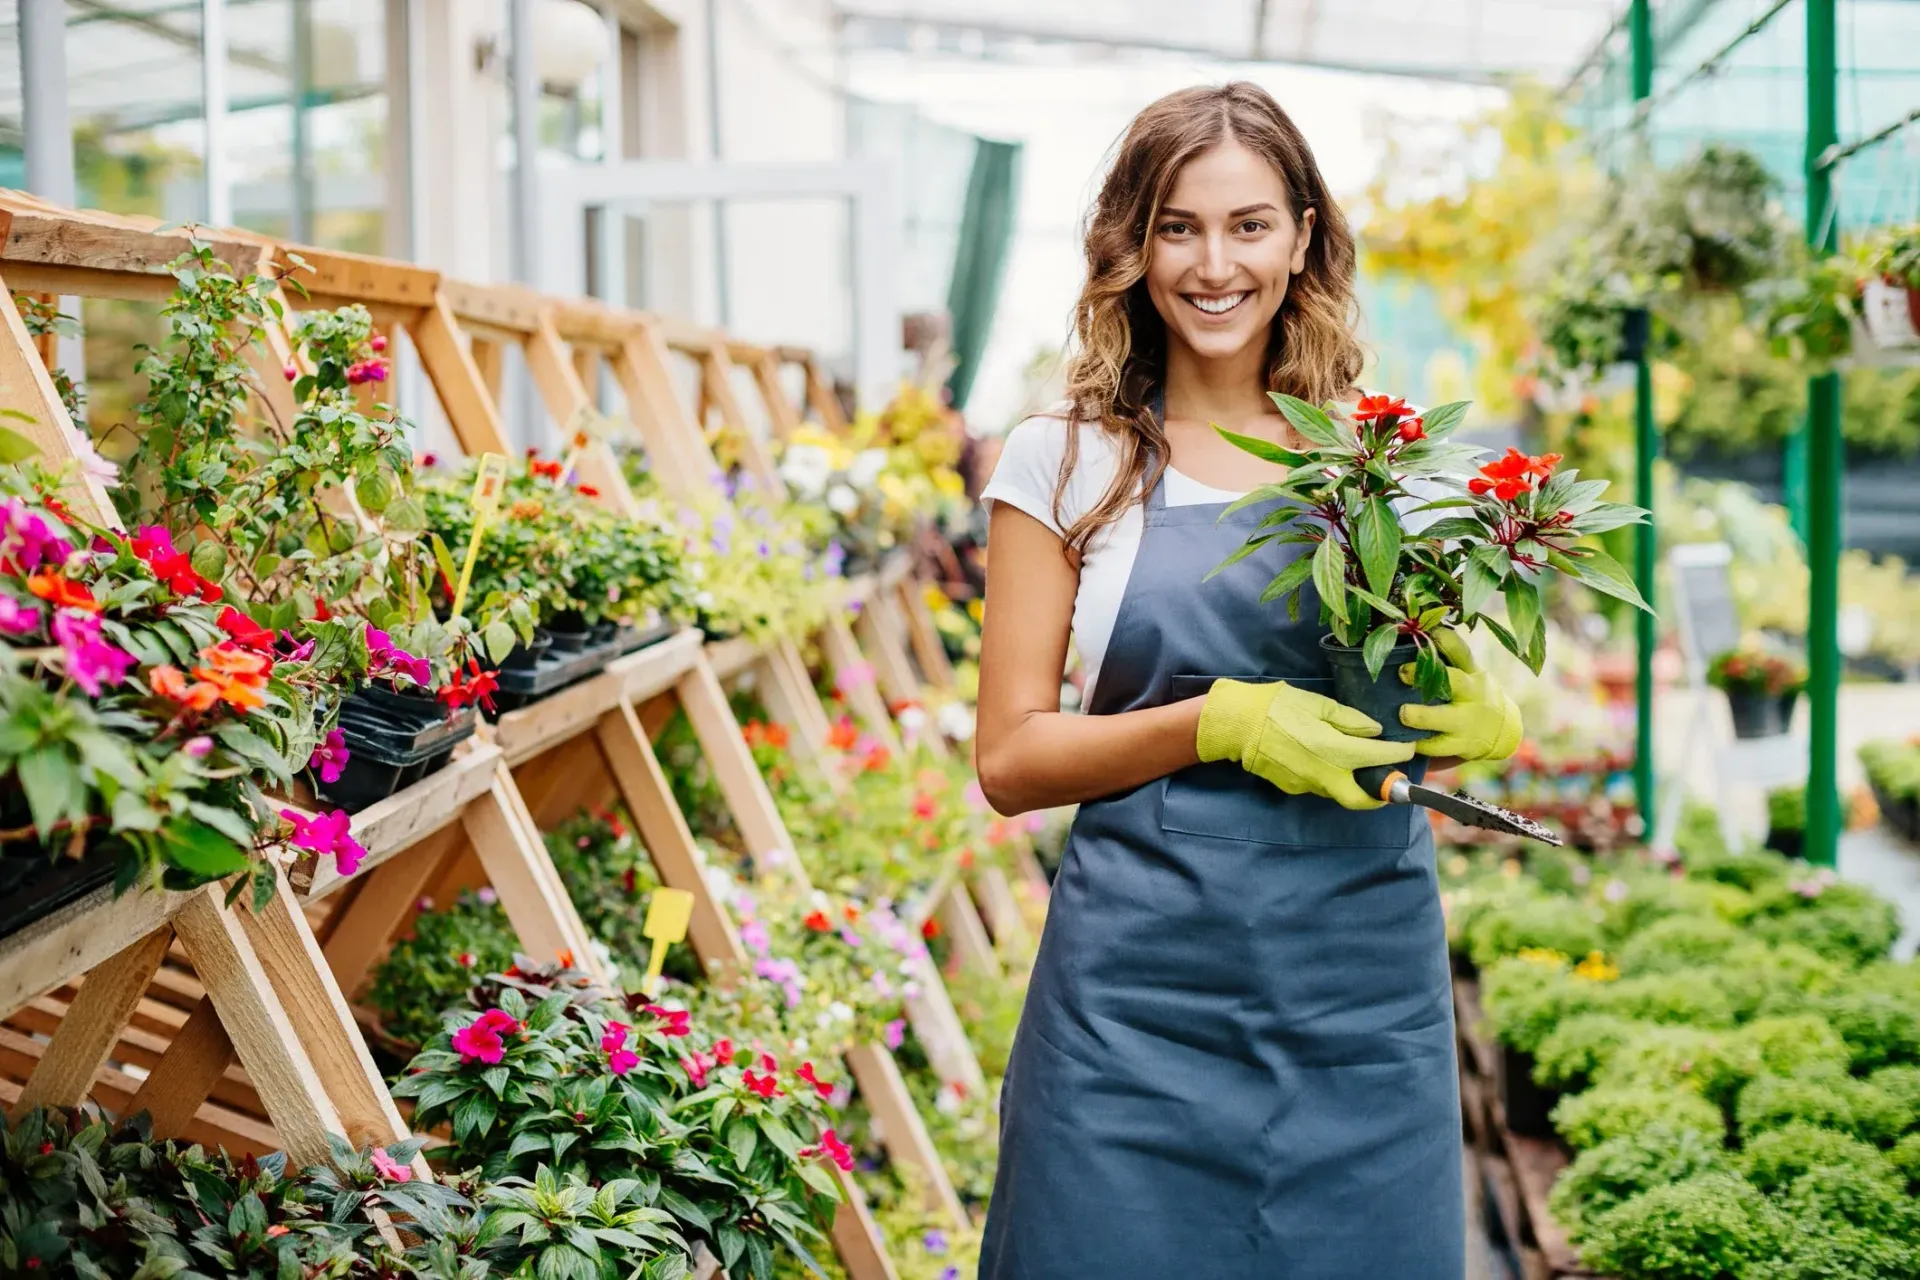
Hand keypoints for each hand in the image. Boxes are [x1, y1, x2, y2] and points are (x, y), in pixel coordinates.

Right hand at [1196, 679, 1415, 810]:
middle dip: (1380, 796)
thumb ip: (1350, 720)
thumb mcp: (1318, 704)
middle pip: (1360, 799)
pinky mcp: (1293, 787)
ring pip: (1339, 792)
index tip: (1408, 749)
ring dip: (1352, 783)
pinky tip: (1324, 761)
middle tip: (1389, 783)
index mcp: (1334, 749)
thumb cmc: (1277, 707)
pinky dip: (1329, 777)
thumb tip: (1375, 731)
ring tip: (1357, 766)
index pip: (1377, 757)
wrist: (1238, 724)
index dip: (1398, 754)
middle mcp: (1324, 774)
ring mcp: (1307, 784)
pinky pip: (1319, 785)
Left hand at [1399, 629, 1522, 761]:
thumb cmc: (1473, 694)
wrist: (1502, 731)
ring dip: (1422, 717)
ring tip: (1403, 714)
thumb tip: (1418, 630)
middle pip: (1455, 682)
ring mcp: (1467, 721)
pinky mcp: (1461, 745)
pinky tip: (1404, 740)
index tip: (1428, 631)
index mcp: (1472, 673)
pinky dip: (1420, 744)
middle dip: (1428, 677)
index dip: (1444, 639)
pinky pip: (1439, 747)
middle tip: (1402, 672)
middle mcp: (1472, 694)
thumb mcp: (1469, 672)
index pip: (1461, 651)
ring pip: (1445, 719)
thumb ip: (1448, 655)